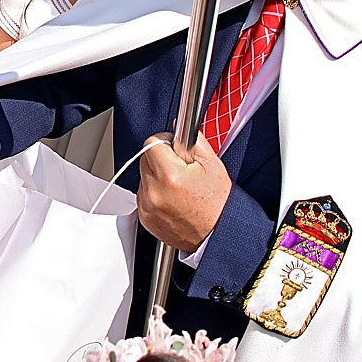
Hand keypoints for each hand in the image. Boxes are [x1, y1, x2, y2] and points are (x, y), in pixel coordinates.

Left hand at [137, 132, 230, 252]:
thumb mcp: (212, 164)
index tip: (175, 149)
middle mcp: (154, 192)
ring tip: (179, 188)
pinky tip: (173, 199)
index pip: (151, 143)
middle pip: (145, 159)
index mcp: (170, 176)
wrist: (218, 235)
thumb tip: (178, 126)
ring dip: (156, 177)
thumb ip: (191, 140)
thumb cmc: (218, 204)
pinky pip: (143, 195)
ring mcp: (147, 207)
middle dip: (161, 160)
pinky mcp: (145, 217)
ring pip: (143, 177)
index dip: (166, 142)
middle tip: (181, 170)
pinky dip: (154, 194)